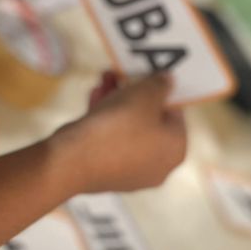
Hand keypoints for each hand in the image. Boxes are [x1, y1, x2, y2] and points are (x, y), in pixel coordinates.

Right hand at [53, 74, 186, 195]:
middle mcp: (158, 166)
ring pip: (128, 129)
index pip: (176, 114)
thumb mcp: (144, 94)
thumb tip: (169, 81)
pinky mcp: (107, 173)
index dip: (160, 91)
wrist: (74, 159)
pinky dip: (105, 120)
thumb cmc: (119, 125)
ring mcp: (132, 173)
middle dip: (133, 94)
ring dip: (116, 103)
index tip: (145, 75)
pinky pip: (112, 141)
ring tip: (104, 81)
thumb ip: (160, 84)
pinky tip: (93, 99)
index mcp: (175, 150)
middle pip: (149, 121)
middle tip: (121, 75)